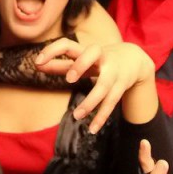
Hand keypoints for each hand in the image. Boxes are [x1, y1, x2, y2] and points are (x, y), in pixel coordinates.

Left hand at [36, 38, 153, 133]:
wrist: (135, 59)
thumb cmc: (100, 59)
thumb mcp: (82, 60)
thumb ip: (61, 64)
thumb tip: (37, 65)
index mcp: (86, 50)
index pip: (67, 44)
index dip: (52, 50)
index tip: (38, 62)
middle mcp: (101, 57)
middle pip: (93, 54)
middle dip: (81, 65)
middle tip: (69, 80)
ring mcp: (113, 71)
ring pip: (104, 85)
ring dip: (91, 101)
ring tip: (76, 116)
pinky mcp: (121, 86)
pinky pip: (112, 102)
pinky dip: (102, 116)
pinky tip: (92, 129)